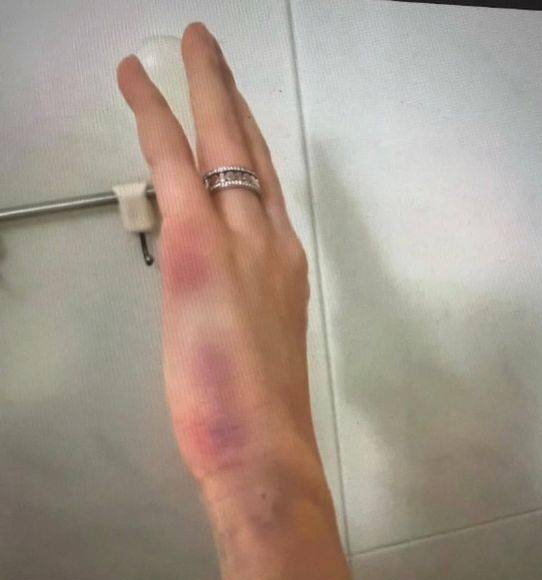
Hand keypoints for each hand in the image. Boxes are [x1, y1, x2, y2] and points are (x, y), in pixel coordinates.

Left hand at [116, 22, 319, 493]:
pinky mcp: (199, 245)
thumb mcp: (254, 353)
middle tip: (218, 60)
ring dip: (203, 88)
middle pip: (254, 153)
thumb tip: (216, 300)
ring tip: (190, 49)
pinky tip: (136, 80)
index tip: (239, 120)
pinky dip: (153, 114)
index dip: (250, 149)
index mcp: (285, 268)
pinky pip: (175, 161)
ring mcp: (241, 238)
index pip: (265, 193)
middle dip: (235, 100)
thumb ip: (240, 313)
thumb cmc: (260, 418)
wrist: (265, 448)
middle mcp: (272, 241)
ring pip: (222, 141)